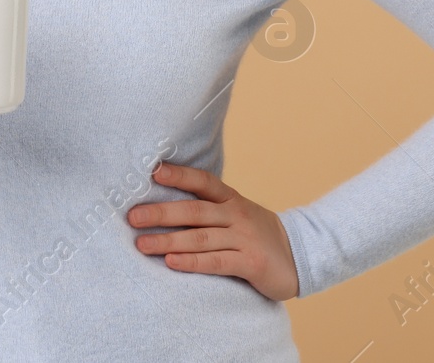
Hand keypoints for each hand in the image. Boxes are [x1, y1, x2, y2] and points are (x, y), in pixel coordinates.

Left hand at [128, 162, 299, 300]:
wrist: (301, 257)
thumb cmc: (255, 235)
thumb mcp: (236, 214)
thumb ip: (207, 209)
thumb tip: (162, 204)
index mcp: (231, 199)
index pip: (203, 181)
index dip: (179, 175)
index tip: (153, 171)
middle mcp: (237, 215)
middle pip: (195, 211)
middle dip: (161, 212)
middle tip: (132, 216)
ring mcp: (245, 238)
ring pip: (201, 237)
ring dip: (169, 240)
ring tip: (141, 244)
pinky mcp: (251, 263)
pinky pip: (217, 262)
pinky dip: (192, 262)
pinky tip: (171, 262)